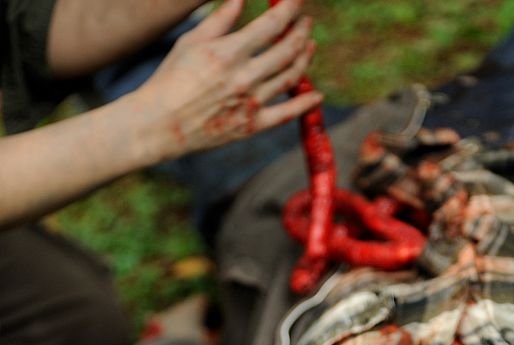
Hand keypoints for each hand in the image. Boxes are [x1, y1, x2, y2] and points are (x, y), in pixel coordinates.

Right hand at [137, 0, 321, 159]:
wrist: (161, 124)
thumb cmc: (171, 79)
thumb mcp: (192, 42)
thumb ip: (221, 20)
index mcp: (229, 52)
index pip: (272, 24)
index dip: (290, 8)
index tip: (297, 0)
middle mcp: (245, 77)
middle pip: (287, 49)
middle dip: (301, 30)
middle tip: (306, 22)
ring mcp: (251, 103)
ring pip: (290, 77)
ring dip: (304, 58)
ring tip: (309, 45)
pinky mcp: (252, 126)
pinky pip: (286, 114)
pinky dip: (305, 104)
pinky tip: (316, 95)